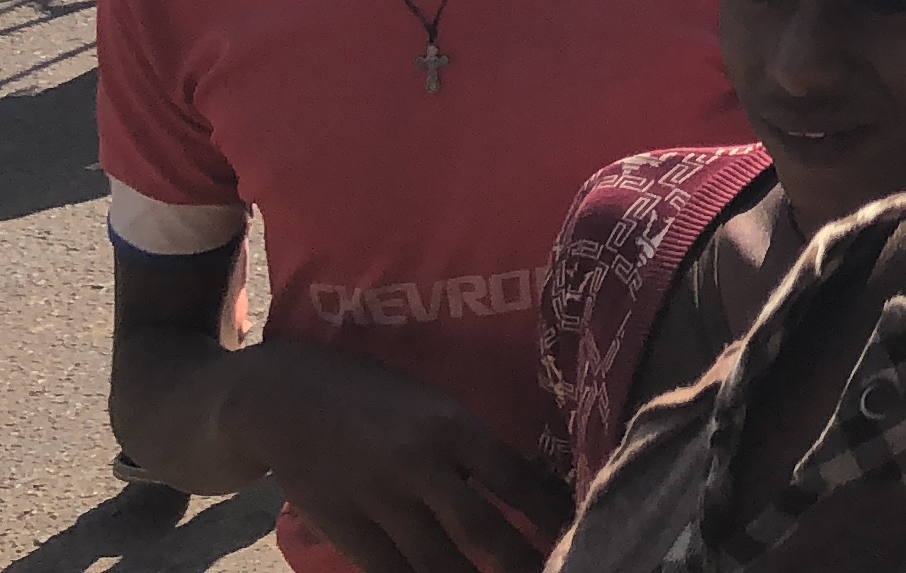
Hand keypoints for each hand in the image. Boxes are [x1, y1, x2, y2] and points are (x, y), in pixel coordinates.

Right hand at [229, 340, 570, 572]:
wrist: (280, 398)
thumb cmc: (371, 396)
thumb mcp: (430, 405)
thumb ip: (470, 446)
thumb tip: (524, 486)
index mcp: (451, 425)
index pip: (515, 478)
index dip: (549, 512)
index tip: (578, 531)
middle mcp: (419, 464)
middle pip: (482, 530)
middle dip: (521, 562)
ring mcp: (378, 499)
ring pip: (437, 561)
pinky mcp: (342, 526)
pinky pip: (389, 570)